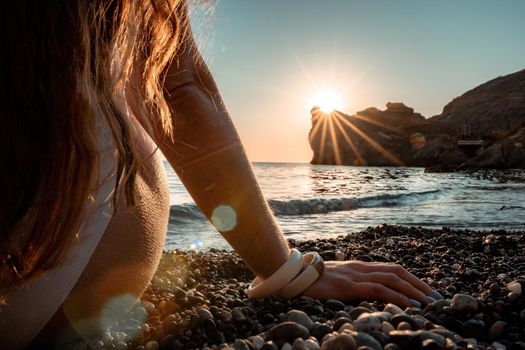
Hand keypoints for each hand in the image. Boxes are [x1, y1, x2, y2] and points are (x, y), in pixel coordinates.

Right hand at [302, 260, 433, 307]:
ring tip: (431, 302)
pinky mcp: (349, 286)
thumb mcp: (330, 281)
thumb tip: (353, 292)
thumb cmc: (307, 280)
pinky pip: (380, 289)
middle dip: (419, 284)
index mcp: (356, 267)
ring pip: (393, 278)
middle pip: (397, 271)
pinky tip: (412, 305)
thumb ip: (344, 283)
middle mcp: (359, 268)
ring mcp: (355, 275)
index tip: (424, 290)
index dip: (409, 278)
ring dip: (415, 290)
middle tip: (437, 297)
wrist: (289, 273)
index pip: (389, 269)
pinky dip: (399, 297)